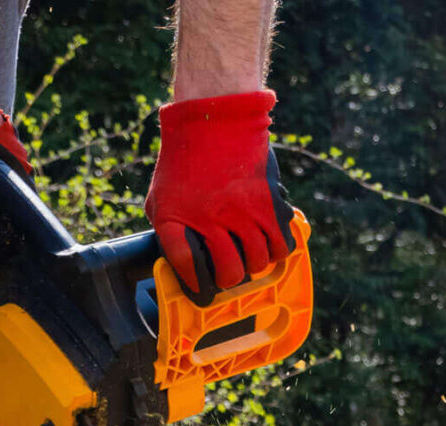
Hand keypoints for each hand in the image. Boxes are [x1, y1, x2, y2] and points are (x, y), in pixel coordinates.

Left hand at [144, 89, 294, 297]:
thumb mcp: (161, 197)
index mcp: (180, 219)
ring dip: (255, 263)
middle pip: (231, 274)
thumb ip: (168, 232)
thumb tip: (181, 264)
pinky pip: (284, 243)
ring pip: (260, 262)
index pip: (189, 268)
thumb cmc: (183, 160)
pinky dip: (278, 249)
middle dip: (230, 278)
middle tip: (229, 268)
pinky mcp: (270, 202)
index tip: (201, 288)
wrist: (214, 117)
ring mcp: (246, 211)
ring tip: (249, 252)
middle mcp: (214, 219)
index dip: (196, 285)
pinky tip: (268, 240)